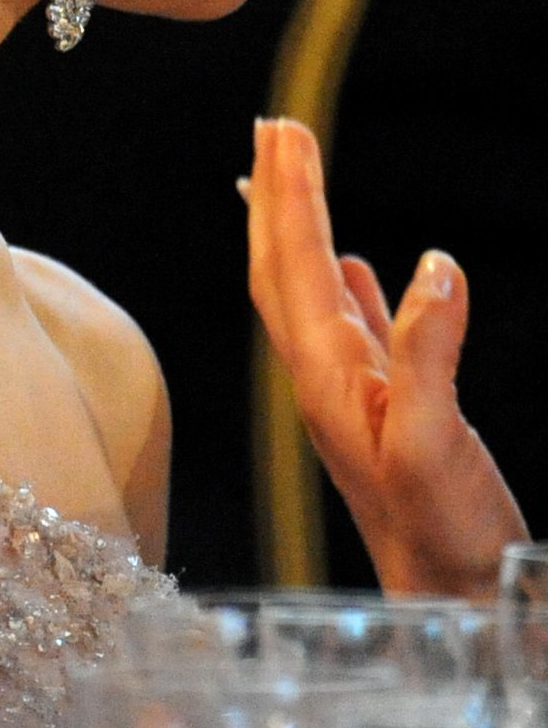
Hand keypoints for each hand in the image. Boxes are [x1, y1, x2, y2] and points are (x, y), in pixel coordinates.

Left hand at [244, 117, 527, 596]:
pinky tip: (360, 267)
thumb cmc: (440, 534)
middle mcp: (322, 378)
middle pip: (283, 265)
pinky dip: (349, 283)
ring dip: (300, 227)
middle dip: (276, 194)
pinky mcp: (386, 411)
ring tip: (294, 174)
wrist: (454, 600)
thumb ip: (425, 352)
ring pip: (312, 289)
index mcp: (324, 374)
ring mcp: (349, 394)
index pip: (294, 262)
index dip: (288, 193)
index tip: (281, 128)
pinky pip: (355, 327)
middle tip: (274, 127)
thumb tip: (431, 262)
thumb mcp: (433, 441)